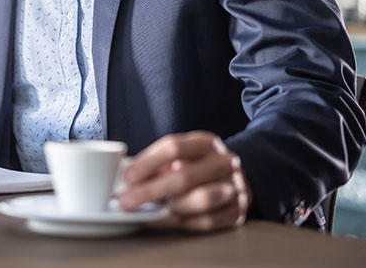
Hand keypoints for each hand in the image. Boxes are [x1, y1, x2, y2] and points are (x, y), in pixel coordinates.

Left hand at [116, 131, 250, 231]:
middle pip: (184, 176)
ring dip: (173, 206)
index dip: (147, 163)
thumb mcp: (182, 155)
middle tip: (127, 201)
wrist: (236, 179)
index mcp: (205, 142)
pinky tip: (170, 219)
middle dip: (151, 191)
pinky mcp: (237, 211)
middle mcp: (223, 162)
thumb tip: (128, 179)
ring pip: (201, 199)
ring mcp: (234, 187)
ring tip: (156, 209)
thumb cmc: (198, 165)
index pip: (173, 147)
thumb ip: (158, 163)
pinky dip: (184, 222)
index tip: (127, 177)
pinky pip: (207, 222)